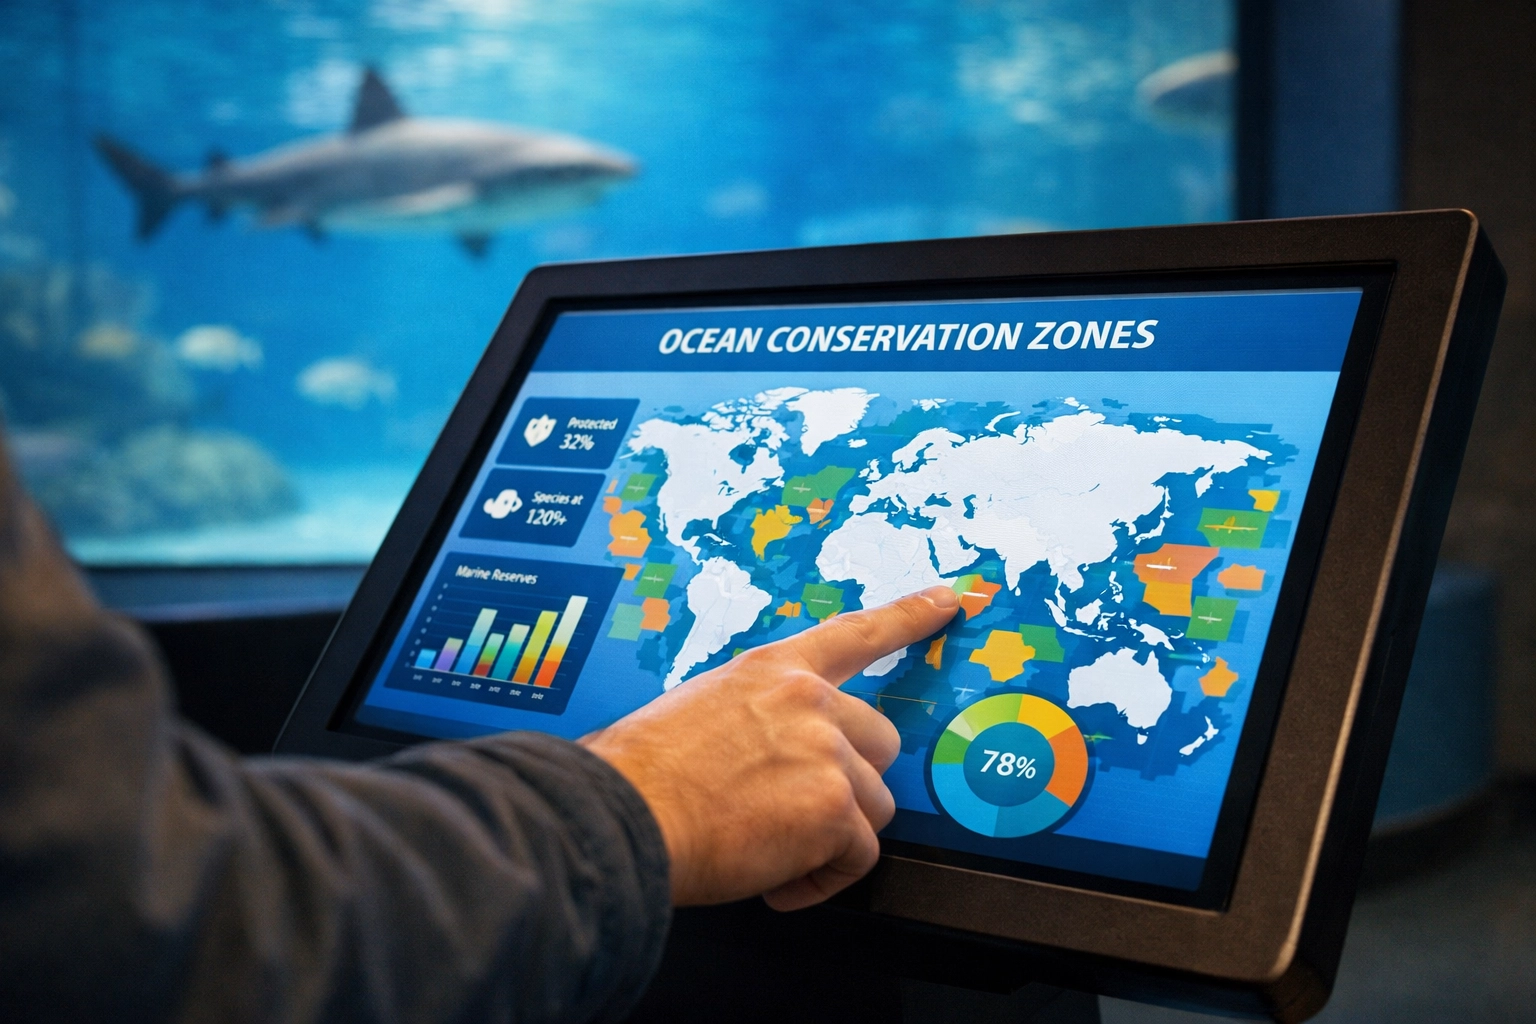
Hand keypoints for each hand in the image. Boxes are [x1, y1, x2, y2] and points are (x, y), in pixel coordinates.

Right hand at [580, 585, 959, 910]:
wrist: (623, 814)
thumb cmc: (639, 776)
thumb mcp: (698, 712)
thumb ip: (755, 721)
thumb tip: (766, 760)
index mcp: (773, 670)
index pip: (855, 633)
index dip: (909, 615)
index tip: (948, 598)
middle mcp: (810, 701)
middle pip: (882, 744)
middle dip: (848, 785)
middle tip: (793, 813)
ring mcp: (827, 753)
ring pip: (874, 807)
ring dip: (831, 838)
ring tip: (771, 851)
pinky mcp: (834, 809)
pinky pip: (856, 859)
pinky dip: (819, 881)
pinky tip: (776, 881)